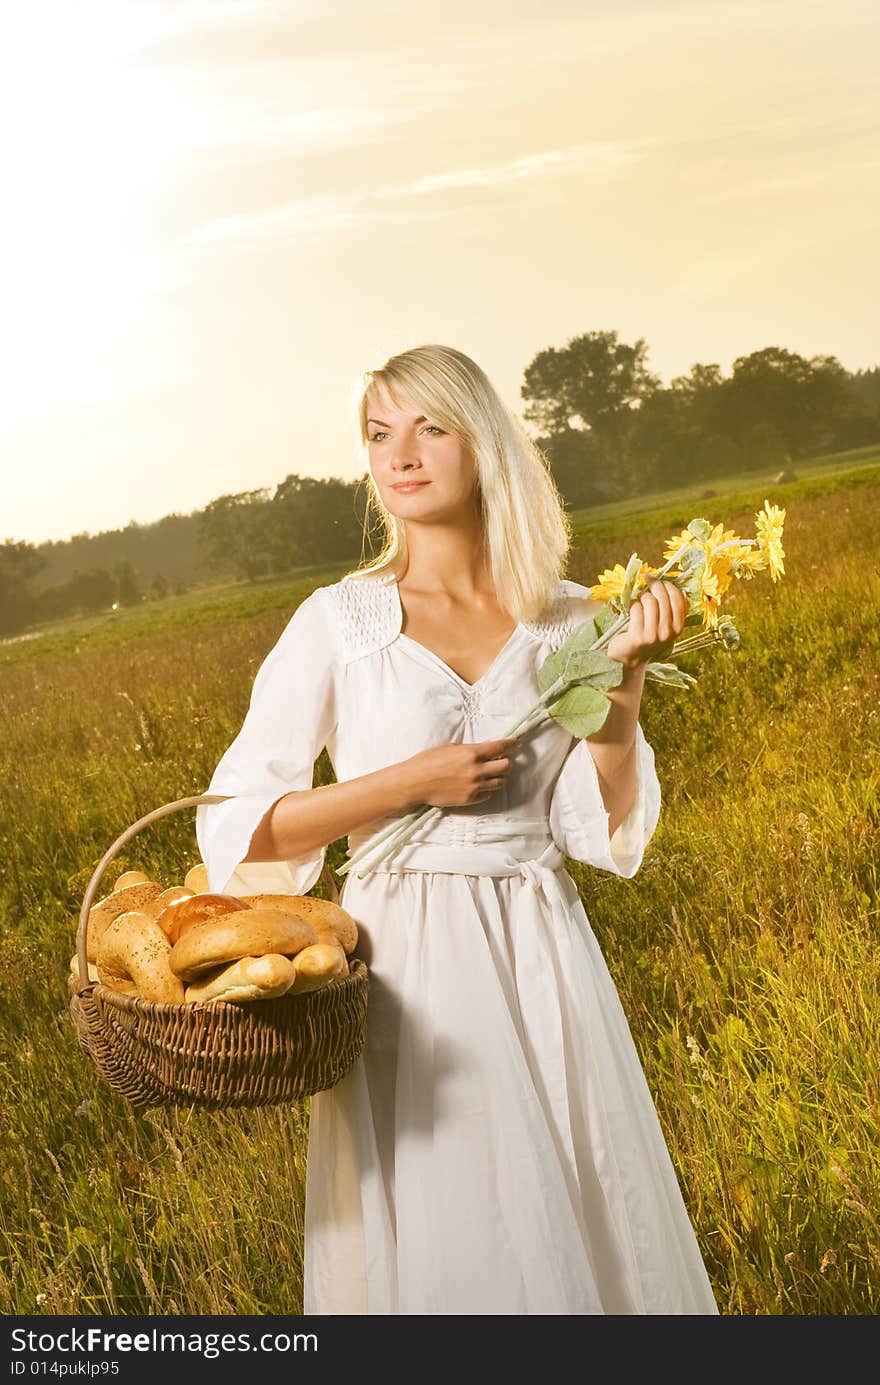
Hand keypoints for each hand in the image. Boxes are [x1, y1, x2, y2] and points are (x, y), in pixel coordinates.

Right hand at [403, 737, 519, 807]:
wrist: (415, 782)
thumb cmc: (428, 761)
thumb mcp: (449, 748)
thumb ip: (469, 749)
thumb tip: (484, 750)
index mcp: (471, 753)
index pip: (500, 747)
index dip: (512, 745)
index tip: (516, 744)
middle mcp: (476, 770)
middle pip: (506, 766)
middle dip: (506, 762)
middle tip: (501, 761)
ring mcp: (474, 786)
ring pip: (501, 782)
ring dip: (499, 776)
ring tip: (492, 774)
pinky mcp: (470, 799)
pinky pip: (488, 794)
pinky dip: (487, 789)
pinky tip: (480, 785)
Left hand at [605, 578, 689, 670]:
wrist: (629, 659)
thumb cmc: (647, 637)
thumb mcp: (665, 626)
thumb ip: (674, 611)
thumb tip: (681, 590)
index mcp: (678, 628)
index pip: (678, 599)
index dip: (669, 585)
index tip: (660, 580)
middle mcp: (668, 632)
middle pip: (663, 597)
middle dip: (655, 584)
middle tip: (648, 579)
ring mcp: (654, 635)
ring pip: (649, 601)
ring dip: (642, 596)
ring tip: (639, 600)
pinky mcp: (638, 636)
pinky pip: (636, 609)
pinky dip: (633, 605)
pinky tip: (631, 610)